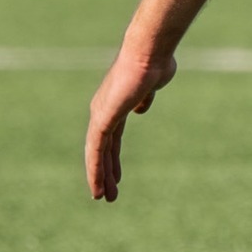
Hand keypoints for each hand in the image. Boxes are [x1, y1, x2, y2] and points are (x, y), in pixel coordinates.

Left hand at [86, 47, 177, 200]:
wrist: (150, 54)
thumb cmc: (156, 64)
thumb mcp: (152, 85)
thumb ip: (145, 98)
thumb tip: (140, 109)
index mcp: (116, 104)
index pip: (111, 137)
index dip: (113, 157)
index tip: (117, 175)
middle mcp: (103, 110)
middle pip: (102, 148)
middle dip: (106, 171)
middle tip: (108, 193)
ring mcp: (101, 115)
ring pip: (97, 153)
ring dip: (100, 176)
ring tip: (103, 198)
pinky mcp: (102, 119)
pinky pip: (96, 151)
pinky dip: (95, 170)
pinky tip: (97, 187)